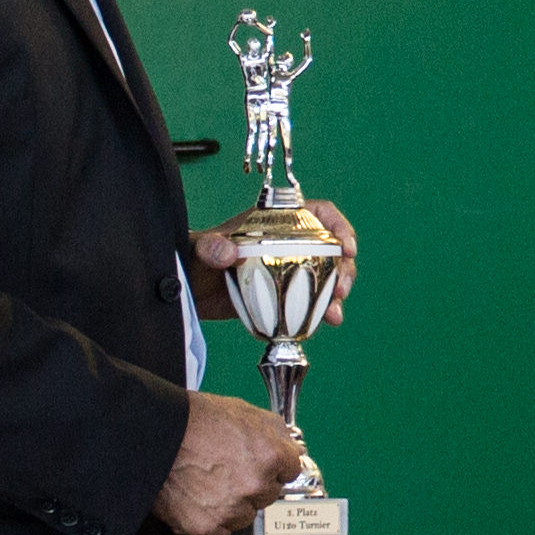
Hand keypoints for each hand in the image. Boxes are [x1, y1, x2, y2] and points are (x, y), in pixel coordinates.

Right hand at [150, 390, 304, 534]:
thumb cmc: (194, 420)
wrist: (154, 434)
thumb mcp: (244, 412)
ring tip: (206, 480)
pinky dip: (209, 519)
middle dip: (252, 483)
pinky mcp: (207, 527)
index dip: (271, 464)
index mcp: (272, 456)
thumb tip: (293, 449)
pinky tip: (197, 498)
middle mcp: (256, 486)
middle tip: (224, 467)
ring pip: (245, 515)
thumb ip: (276, 433)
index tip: (254, 460)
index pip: (290, 471)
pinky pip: (219, 531)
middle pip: (268, 494)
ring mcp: (233, 509)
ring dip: (232, 503)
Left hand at [192, 197, 359, 326]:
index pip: (318, 213)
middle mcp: (290, 244)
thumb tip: (230, 253)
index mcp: (276, 222)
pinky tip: (327, 321)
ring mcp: (290, 270)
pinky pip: (313, 300)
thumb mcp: (201, 249)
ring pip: (328, 275)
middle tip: (342, 288)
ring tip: (335, 311)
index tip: (347, 247)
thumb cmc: (193, 259)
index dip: (339, 226)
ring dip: (338, 292)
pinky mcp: (286, 294)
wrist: (188, 290)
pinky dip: (323, 310)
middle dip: (345, 267)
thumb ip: (212, 248)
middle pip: (331, 248)